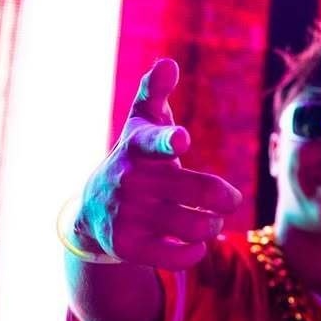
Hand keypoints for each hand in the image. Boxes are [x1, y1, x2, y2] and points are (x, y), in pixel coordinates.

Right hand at [74, 59, 242, 268]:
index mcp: (138, 148)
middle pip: (198, 190)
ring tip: (209, 221)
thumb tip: (167, 63)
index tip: (182, 140)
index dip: (170, 141)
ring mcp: (127, 215)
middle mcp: (130, 181)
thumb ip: (154, 93)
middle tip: (228, 200)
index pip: (154, 142)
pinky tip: (194, 243)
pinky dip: (196, 252)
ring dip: (212, 225)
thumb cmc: (134, 160)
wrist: (91, 212)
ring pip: (196, 226)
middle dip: (225, 198)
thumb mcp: (141, 124)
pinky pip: (179, 257)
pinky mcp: (128, 247)